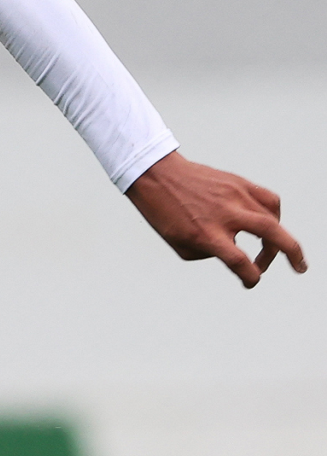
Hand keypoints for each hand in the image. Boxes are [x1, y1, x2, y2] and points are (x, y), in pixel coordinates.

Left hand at [126, 151, 307, 287]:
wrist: (154, 174)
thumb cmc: (163, 211)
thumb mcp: (180, 244)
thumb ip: (211, 254)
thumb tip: (235, 251)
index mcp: (207, 234)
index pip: (241, 263)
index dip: (251, 278)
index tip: (250, 281)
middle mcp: (224, 214)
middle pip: (271, 234)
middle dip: (292, 254)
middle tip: (299, 267)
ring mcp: (233, 195)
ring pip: (273, 215)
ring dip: (282, 236)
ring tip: (277, 246)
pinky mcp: (237, 182)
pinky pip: (266, 198)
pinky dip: (274, 213)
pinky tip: (269, 222)